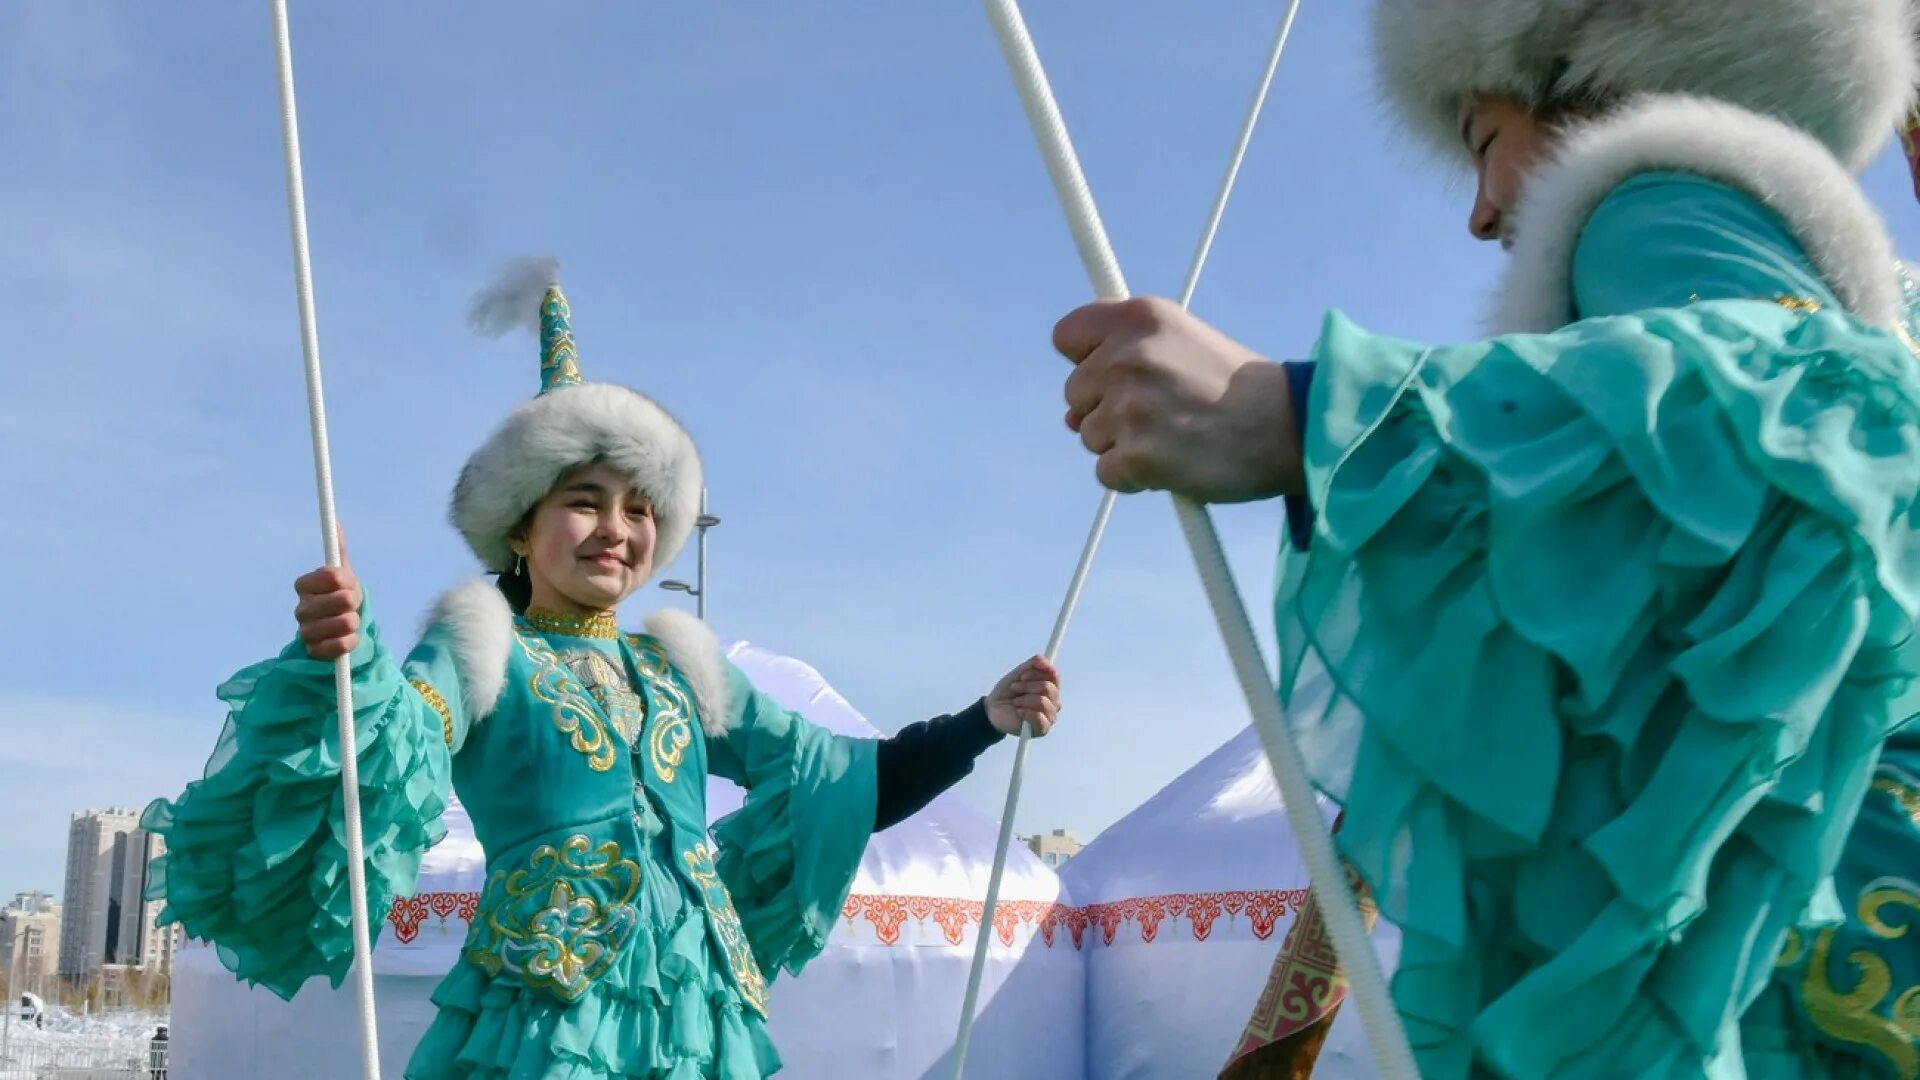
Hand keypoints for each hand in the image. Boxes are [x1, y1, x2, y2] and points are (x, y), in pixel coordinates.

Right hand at [294, 529, 362, 659]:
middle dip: (353, 601)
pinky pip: (341, 646)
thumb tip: (335, 524)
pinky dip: (350, 642)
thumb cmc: (341, 596)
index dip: (345, 580)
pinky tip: (347, 638)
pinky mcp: (314, 652)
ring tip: (349, 621)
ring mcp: (305, 631)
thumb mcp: (342, 574)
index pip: (331, 576)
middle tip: (350, 604)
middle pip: (342, 600)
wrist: (338, 629)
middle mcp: (301, 609)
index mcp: (304, 585)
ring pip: (344, 623)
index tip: (347, 583)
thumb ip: (338, 550)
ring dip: (354, 622)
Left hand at [987, 655, 1060, 736]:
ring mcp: (1050, 716)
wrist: (993, 710)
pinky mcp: (1043, 729)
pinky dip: (1025, 712)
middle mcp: (1054, 701)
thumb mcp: (1018, 674)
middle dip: (1027, 686)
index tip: (1022, 675)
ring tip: (1015, 702)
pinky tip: (1018, 712)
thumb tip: (1042, 658)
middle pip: (1048, 687)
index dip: (1037, 673)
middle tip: (1014, 688)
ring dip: (1024, 699)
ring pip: (1042, 702)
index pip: (1054, 675)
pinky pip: (1039, 717)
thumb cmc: (1007, 692)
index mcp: (1051, 686)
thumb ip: (1032, 665)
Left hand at [1053, 296, 1300, 501]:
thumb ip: (1124, 351)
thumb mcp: (1182, 337)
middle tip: (1161, 411)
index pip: (1067, 336)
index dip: (1085, 359)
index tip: (1109, 373)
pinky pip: (1106, 473)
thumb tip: (1071, 407)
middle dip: (1107, 408)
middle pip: (1074, 393)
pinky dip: (1133, 477)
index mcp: (1138, 318)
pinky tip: (1171, 462)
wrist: (1286, 428)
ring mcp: (1129, 407)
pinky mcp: (1136, 455)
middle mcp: (1128, 355)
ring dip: (1122, 444)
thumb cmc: (1235, 387)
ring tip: (1173, 435)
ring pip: (1088, 435)